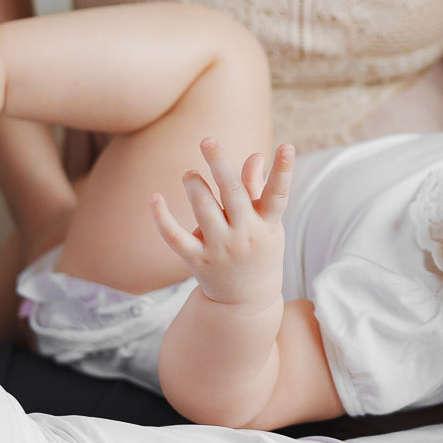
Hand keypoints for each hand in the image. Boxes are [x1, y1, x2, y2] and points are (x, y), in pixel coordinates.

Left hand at [152, 139, 293, 307]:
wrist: (246, 302)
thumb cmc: (258, 251)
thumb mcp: (266, 224)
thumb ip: (257, 189)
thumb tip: (255, 155)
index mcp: (267, 224)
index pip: (278, 194)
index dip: (284, 170)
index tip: (287, 146)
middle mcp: (245, 235)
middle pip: (233, 194)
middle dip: (220, 164)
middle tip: (207, 141)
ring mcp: (220, 249)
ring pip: (203, 209)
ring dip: (194, 185)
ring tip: (189, 175)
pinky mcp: (198, 260)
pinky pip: (175, 237)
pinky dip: (162, 217)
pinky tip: (154, 198)